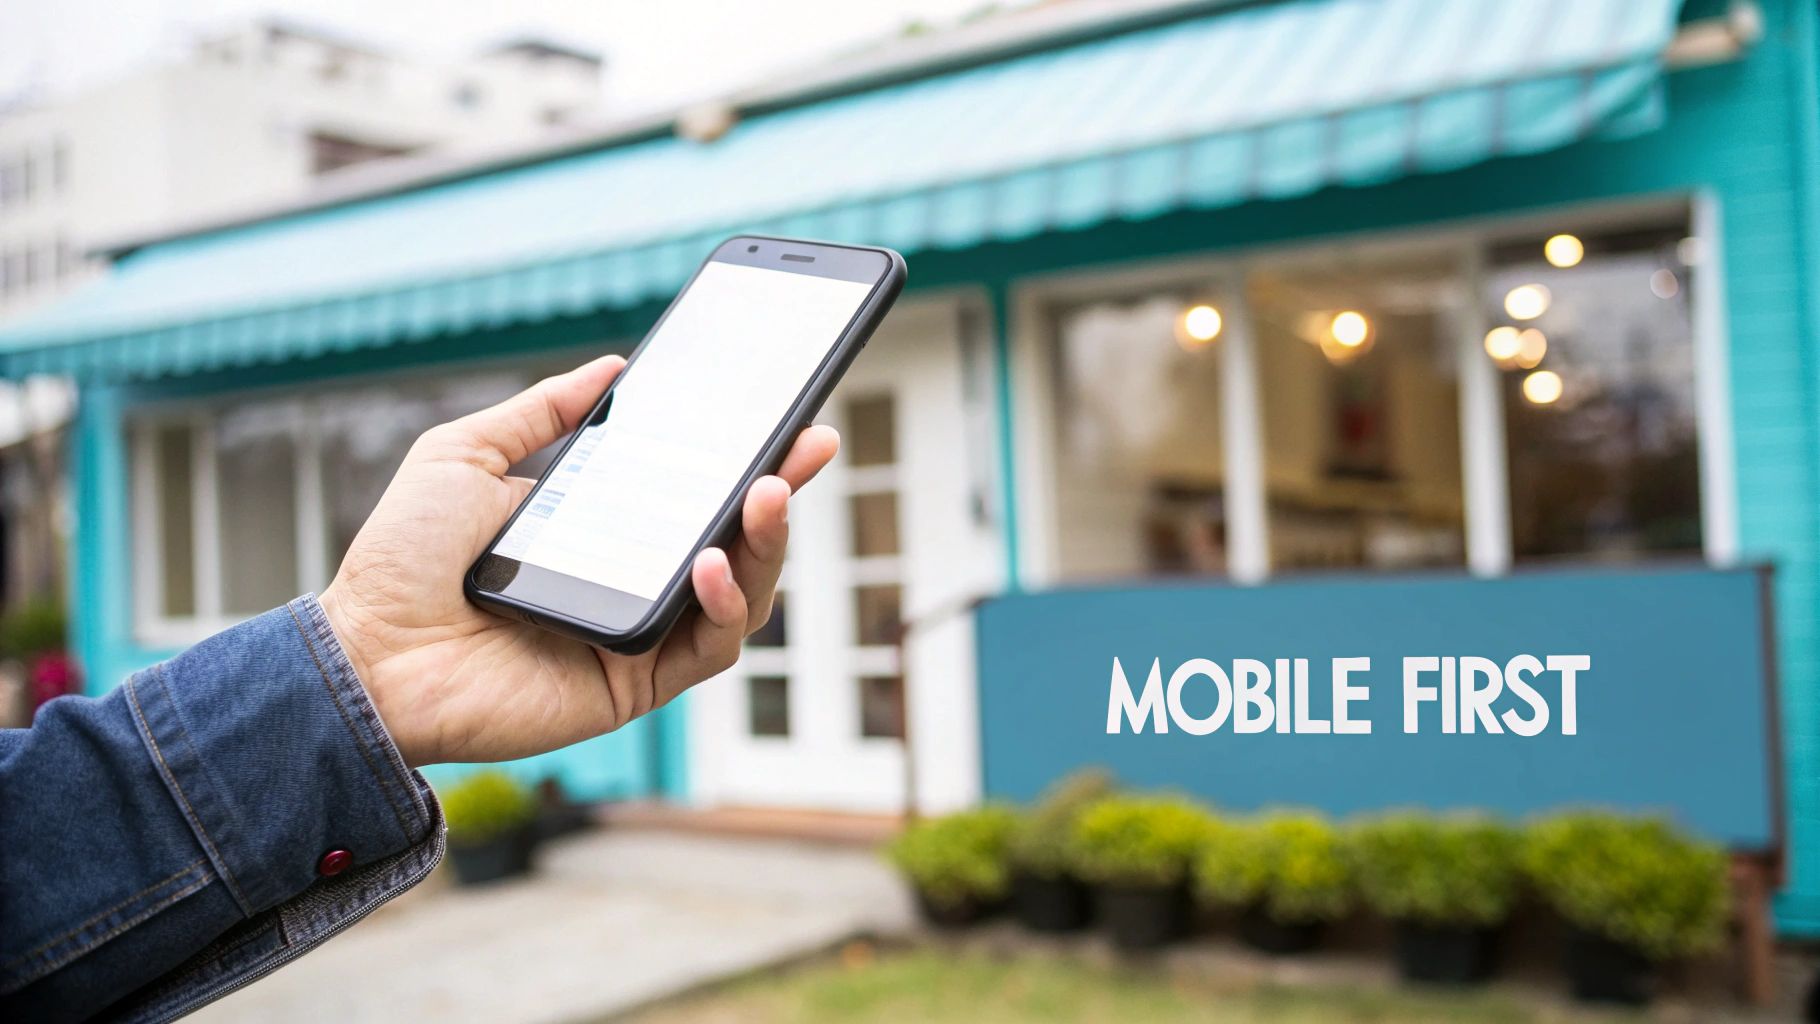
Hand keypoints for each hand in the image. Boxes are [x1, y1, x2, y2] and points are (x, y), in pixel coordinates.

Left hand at [317, 355, 838, 766]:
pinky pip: (709, 648)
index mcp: (602, 527)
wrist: (365, 652)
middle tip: (808, 444)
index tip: (788, 412)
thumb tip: (612, 367)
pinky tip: (711, 563)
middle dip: (782, 490)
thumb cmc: (403, 558)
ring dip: (768, 544)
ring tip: (767, 495)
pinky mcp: (635, 683)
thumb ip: (542, 411)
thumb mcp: (467, 453)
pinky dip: (726, 605)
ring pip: (742, 594)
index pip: (695, 488)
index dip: (749, 453)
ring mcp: (638, 633)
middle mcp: (631, 579)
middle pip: (737, 539)